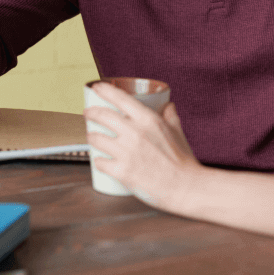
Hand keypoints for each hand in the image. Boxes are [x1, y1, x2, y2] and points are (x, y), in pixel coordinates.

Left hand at [83, 82, 202, 211]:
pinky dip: (98, 160)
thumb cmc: (182, 160)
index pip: (120, 98)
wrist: (185, 187)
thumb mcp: (177, 131)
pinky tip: (100, 160)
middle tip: (88, 113)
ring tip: (92, 137)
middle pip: (102, 115)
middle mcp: (135, 133)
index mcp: (148, 120)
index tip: (97, 87)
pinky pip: (99, 162)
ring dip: (91, 137)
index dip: (105, 90)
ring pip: (96, 138)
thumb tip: (167, 105)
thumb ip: (170, 116)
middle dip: (91, 112)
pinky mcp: (121, 171)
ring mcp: (126, 152)